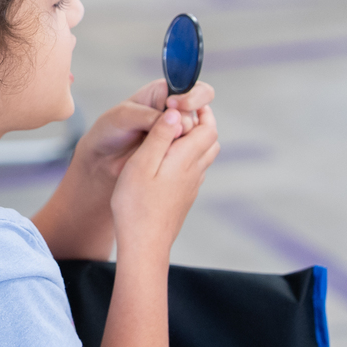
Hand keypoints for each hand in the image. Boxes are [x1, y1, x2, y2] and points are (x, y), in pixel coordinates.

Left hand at [77, 80, 214, 181]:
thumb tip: (175, 123)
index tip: (174, 105)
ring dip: (182, 142)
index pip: (196, 89)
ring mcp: (179, 134)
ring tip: (158, 146)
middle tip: (166, 131)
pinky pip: (191, 154)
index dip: (192, 97)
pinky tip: (161, 157)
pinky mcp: (178, 154)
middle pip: (201, 115)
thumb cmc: (110, 130)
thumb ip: (149, 116)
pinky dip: (180, 156)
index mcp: (166, 93)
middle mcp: (178, 112)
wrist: (103, 158)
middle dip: (185, 123)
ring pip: (198, 137)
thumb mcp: (124, 116)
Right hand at [110, 105, 218, 254]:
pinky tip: (167, 160)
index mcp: (186, 158)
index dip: (197, 110)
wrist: (144, 244)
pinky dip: (188, 156)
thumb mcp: (141, 164)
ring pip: (205, 154)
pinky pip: (195, 169)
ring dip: (195, 139)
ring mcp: (192, 185)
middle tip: (177, 113)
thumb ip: (159, 136)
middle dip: (199, 121)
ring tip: (172, 133)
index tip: (177, 102)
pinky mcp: (185, 196)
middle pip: (210, 138)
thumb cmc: (136, 205)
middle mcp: (195, 170)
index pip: (207, 126)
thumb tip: (176, 111)